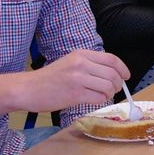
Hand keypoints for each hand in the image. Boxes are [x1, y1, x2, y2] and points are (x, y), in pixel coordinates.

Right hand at [0, 49, 129, 115]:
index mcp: (81, 54)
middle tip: (115, 90)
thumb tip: (112, 74)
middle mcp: (81, 64)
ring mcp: (78, 79)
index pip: (111, 59)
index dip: (123, 69)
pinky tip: (94, 100)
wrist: (28, 89)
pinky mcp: (75, 94)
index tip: (126, 77)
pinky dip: (101, 100)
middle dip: (118, 84)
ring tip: (103, 95)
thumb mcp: (69, 63)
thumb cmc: (48, 78)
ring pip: (108, 86)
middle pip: (113, 74)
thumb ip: (89, 65)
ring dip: (109, 93)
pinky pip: (98, 97)